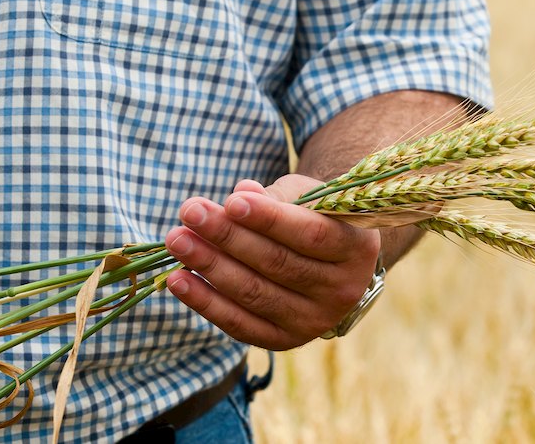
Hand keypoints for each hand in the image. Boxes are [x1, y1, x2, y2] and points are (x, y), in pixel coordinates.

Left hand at [164, 176, 380, 349]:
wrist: (332, 264)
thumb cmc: (315, 218)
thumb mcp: (308, 197)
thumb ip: (277, 196)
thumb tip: (241, 193)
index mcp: (357, 248)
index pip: (311, 234)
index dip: (269, 219)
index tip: (230, 201)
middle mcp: (342, 290)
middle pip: (278, 264)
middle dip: (228, 237)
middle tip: (189, 213)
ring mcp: (314, 320)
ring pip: (256, 294)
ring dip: (210, 266)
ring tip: (177, 241)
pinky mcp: (286, 340)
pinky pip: (241, 324)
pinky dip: (206, 303)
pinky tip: (178, 280)